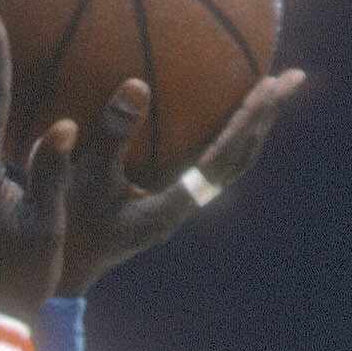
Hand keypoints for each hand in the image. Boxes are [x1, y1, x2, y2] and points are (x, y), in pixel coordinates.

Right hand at [58, 69, 304, 294]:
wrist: (62, 272)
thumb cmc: (71, 225)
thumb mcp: (86, 177)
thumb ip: (112, 134)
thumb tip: (138, 83)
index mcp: (172, 207)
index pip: (225, 160)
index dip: (250, 122)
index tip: (271, 85)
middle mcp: (182, 210)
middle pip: (238, 162)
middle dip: (263, 120)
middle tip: (289, 78)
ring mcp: (175, 209)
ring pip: (225, 166)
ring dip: (246, 129)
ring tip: (263, 93)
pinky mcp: (163, 205)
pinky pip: (202, 165)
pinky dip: (217, 136)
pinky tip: (213, 115)